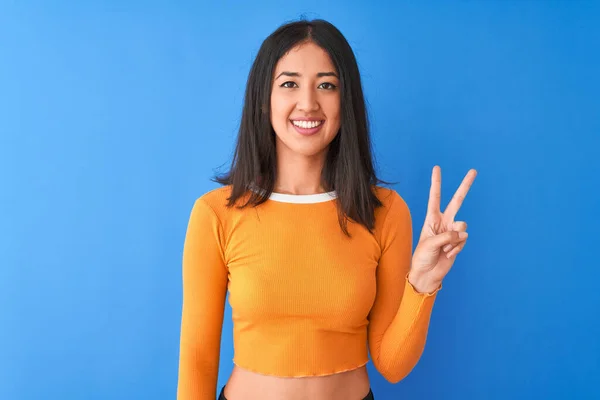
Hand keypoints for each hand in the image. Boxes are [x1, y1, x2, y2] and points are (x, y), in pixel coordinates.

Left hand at [409, 166, 476, 292]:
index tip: (437, 168)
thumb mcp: (429, 243)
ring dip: (454, 239)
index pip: (435, 197)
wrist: (427, 274)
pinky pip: (463, 240)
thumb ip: (447, 235)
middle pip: (457, 200)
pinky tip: (448, 254)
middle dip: (465, 186)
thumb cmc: (422, 257)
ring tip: (444, 248)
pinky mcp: (459, 242)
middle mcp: (443, 221)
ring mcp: (452, 231)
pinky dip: (456, 248)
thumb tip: (462, 233)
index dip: (436, 183)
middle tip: (474, 170)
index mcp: (431, 218)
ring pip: (462, 227)